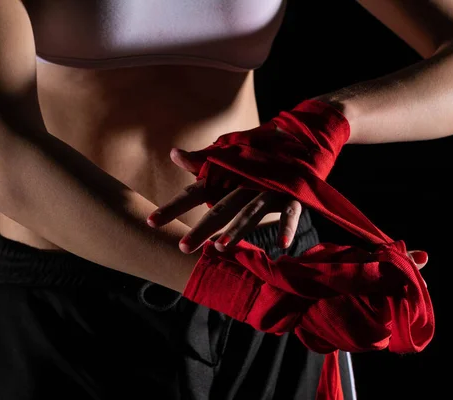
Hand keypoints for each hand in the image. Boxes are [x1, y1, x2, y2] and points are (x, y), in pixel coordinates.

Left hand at [147, 148, 302, 253]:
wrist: (301, 139)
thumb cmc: (259, 154)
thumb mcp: (232, 157)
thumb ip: (204, 161)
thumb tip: (174, 153)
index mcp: (228, 175)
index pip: (195, 191)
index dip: (174, 207)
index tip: (151, 222)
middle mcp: (245, 181)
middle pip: (221, 207)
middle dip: (202, 227)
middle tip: (183, 248)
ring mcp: (270, 188)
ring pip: (251, 211)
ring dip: (238, 229)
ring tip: (221, 247)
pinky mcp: (292, 194)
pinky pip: (290, 213)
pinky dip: (287, 227)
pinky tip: (282, 245)